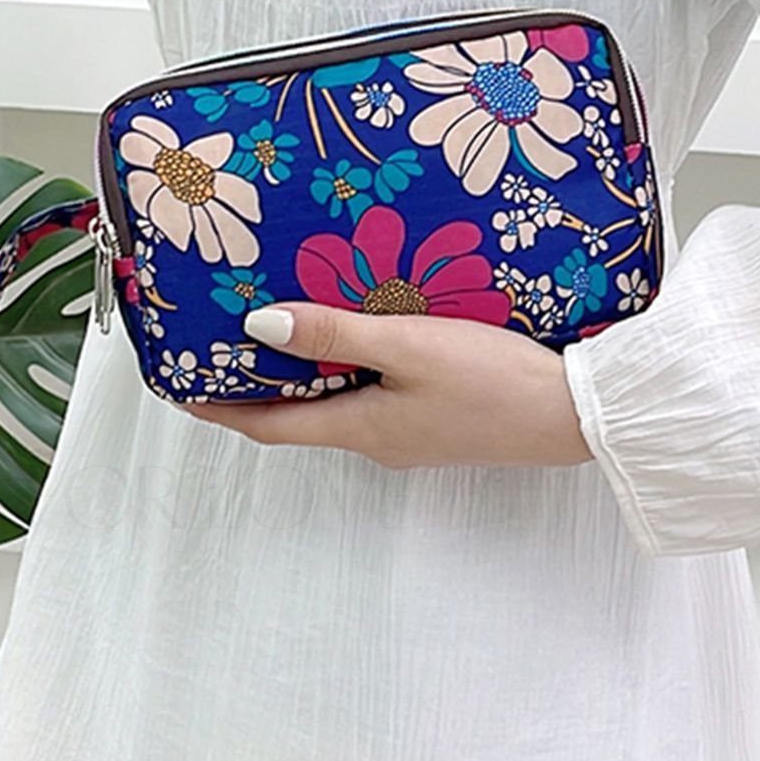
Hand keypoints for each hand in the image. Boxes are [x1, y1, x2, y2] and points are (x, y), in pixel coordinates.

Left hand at [176, 302, 594, 468]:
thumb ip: (334, 333)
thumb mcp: (408, 346)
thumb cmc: (494, 382)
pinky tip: (359, 331)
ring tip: (283, 321)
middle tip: (225, 337)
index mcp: (361, 429)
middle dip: (258, 382)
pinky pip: (375, 393)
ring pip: (338, 400)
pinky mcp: (440, 418)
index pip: (268, 424)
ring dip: (305, 371)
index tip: (179, 384)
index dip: (219, 407)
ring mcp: (411, 433)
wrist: (580, 416)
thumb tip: (257, 326)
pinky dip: (348, 367)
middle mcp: (378, 439)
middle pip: (299, 413)